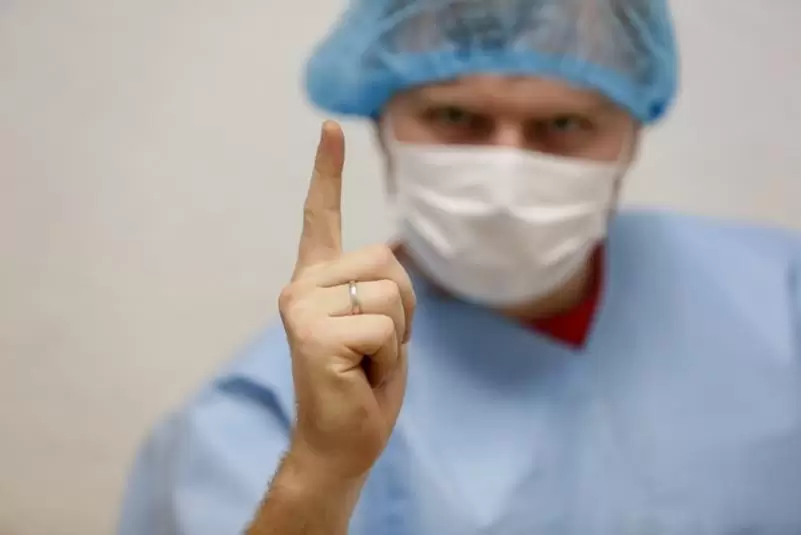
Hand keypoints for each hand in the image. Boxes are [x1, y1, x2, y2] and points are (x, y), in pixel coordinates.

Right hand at [278, 121, 415, 481]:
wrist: (342, 443)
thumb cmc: (364, 384)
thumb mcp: (381, 325)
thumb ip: (379, 287)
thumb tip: (389, 263)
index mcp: (318, 280)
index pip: (322, 216)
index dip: (327, 171)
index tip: (330, 128)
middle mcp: (301, 285)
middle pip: (387, 263)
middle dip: (403, 311)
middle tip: (373, 349)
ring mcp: (301, 307)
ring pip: (391, 294)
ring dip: (397, 338)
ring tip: (366, 363)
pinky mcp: (310, 333)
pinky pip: (385, 329)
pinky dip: (389, 359)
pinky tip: (360, 375)